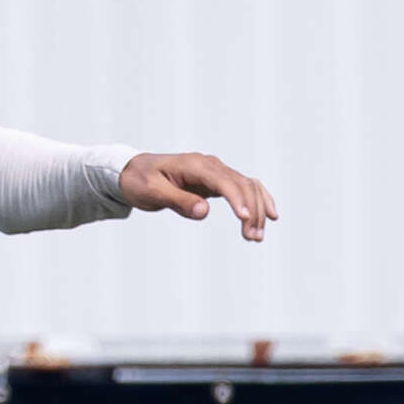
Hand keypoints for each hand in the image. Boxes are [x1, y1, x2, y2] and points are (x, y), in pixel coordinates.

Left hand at [120, 153, 277, 241]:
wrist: (135, 171)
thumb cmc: (141, 181)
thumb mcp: (153, 192)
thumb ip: (178, 201)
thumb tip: (203, 211)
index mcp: (195, 165)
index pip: (223, 181)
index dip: (237, 199)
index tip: (245, 219)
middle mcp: (210, 166)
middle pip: (242, 184)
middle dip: (252, 210)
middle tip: (253, 237)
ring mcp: (216, 172)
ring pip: (248, 186)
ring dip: (257, 209)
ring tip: (257, 236)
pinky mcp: (217, 182)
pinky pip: (244, 188)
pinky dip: (258, 201)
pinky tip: (268, 217)